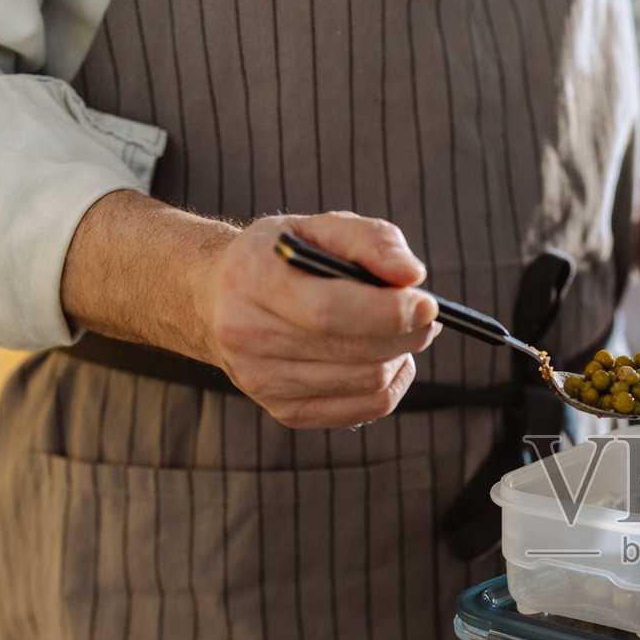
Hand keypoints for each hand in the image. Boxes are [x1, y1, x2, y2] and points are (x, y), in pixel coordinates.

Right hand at [62, 193, 440, 428]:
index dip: (390, 312)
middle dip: (407, 332)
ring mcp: (264, 381)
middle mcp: (249, 337)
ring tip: (399, 330)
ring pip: (369, 382)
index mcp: (253, 281)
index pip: (331, 311)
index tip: (426, 302)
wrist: (214, 299)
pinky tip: (384, 357)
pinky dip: (391, 383)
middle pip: (357, 352)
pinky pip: (366, 408)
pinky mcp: (285, 412)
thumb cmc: (279, 258)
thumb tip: (412, 275)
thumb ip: (371, 240)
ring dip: (401, 355)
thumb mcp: (318, 227)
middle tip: (423, 312)